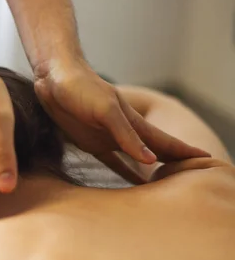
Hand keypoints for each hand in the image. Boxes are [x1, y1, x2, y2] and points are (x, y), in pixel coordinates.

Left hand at [35, 59, 209, 179]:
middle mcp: (125, 132)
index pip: (164, 141)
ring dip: (153, 168)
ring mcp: (109, 138)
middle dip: (175, 160)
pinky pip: (112, 162)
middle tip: (195, 174)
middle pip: (156, 150)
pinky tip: (132, 181)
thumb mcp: (105, 110)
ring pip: (137, 157)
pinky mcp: (91, 143)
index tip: (206, 160)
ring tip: (168, 182)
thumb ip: (126, 135)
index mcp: (132, 122)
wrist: (54, 77)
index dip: (183, 151)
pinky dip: (125, 172)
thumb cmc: (81, 89)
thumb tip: (150, 159)